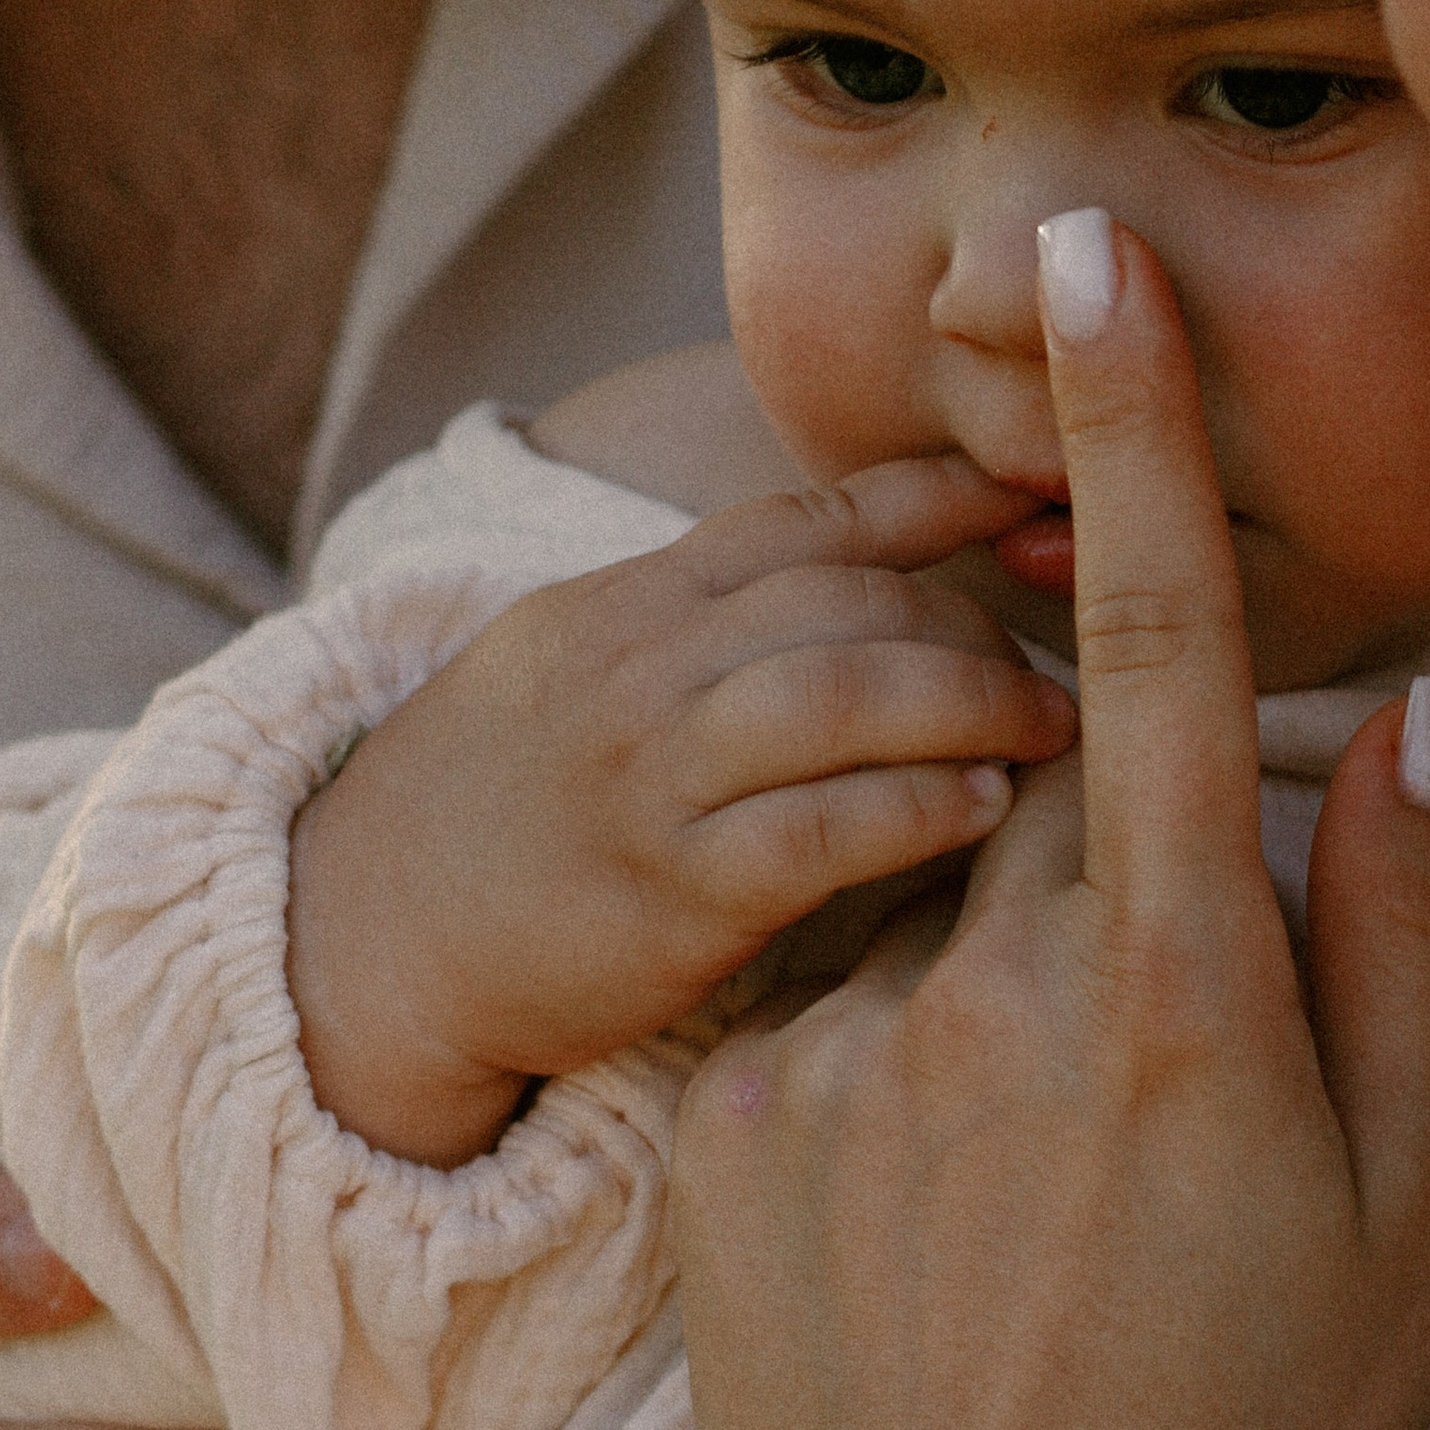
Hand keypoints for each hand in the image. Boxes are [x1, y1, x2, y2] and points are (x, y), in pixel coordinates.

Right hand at [289, 455, 1077, 1163]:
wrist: (355, 946)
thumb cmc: (507, 815)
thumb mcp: (586, 672)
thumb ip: (712, 626)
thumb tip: (878, 590)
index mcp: (629, 602)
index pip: (807, 514)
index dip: (940, 492)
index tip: (1053, 483)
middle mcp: (636, 665)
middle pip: (845, 595)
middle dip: (975, 620)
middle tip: (1073, 666)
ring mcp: (643, 774)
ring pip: (838, 689)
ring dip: (971, 698)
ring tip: (1058, 731)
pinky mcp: (659, 892)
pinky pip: (813, 828)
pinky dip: (913, 806)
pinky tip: (981, 808)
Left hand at [673, 226, 1429, 1429]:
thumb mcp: (1410, 1220)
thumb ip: (1415, 942)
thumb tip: (1419, 717)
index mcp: (1178, 992)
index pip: (1152, 642)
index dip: (1128, 429)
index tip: (1084, 247)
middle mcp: (989, 980)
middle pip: (1041, 775)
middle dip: (1097, 836)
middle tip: (1149, 1067)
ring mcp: (833, 1045)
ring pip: (930, 891)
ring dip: (994, 972)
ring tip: (1030, 1203)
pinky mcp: (720, 1118)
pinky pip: (824, 996)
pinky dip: (889, 1059)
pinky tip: (923, 1234)